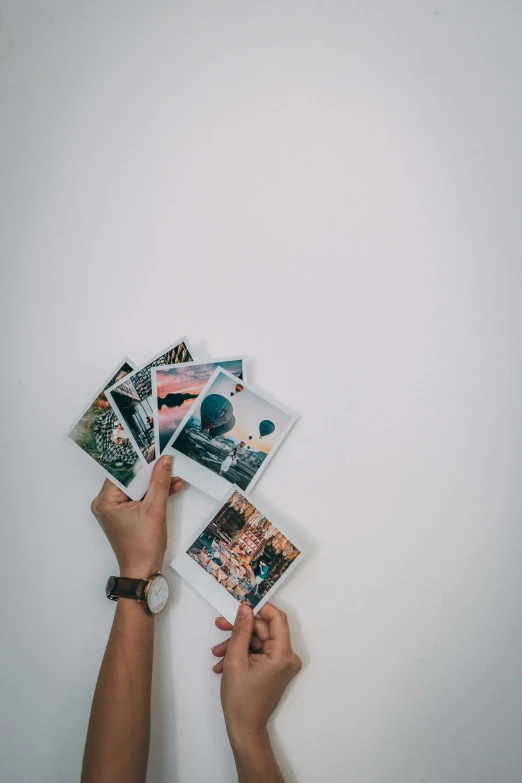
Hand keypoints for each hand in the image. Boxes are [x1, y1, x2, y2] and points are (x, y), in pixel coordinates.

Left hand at [90, 454, 182, 577]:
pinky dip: (152, 495)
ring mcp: (114, 510)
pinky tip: (171, 488)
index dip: (140, 460)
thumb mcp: (155, 509)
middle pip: (130, 479)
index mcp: (106, 500)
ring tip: (174, 477)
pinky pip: (138, 498)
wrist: (143, 572)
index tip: (156, 449)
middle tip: (168, 462)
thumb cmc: (144, 544)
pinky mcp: (123, 516)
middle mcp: (105, 503)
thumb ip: (160, 482)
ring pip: (136, 488)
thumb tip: (166, 459)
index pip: (123, 471)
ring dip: (155, 484)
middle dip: (151, 473)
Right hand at [211, 604, 301, 743]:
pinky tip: (223, 662)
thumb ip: (240, 630)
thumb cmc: (240, 698)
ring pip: (258, 641)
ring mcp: (282, 664)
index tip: (241, 605)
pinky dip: (242, 654)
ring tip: (217, 652)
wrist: (244, 729)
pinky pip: (259, 652)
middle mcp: (288, 657)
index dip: (260, 608)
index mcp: (283, 654)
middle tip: (220, 624)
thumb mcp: (235, 660)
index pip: (277, 618)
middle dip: (240, 629)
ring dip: (237, 643)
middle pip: (264, 630)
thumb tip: (244, 608)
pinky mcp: (275, 669)